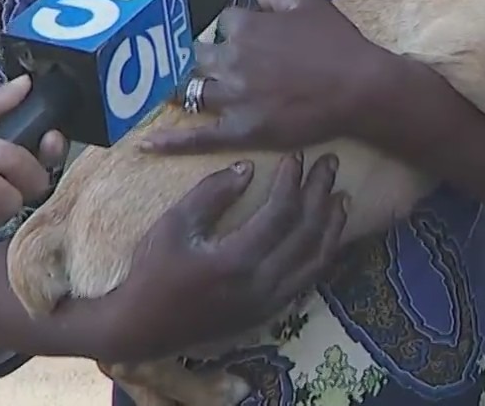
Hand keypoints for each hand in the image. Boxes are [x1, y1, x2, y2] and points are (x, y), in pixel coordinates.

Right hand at [93, 152, 348, 362]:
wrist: (143, 328)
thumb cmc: (153, 271)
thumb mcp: (174, 224)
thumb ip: (212, 193)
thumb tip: (248, 168)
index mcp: (236, 262)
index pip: (281, 213)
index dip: (292, 181)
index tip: (296, 157)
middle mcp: (262, 286)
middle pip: (307, 233)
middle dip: (321, 194)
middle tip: (330, 164)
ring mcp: (270, 303)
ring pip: (316, 260)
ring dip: (332, 225)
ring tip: (341, 196)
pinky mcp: (270, 313)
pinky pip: (309, 279)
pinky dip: (323, 253)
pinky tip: (328, 234)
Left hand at [142, 0, 396, 154]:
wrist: (360, 88)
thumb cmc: (340, 45)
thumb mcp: (312, 5)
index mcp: (246, 27)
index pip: (220, 23)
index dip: (227, 30)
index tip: (236, 38)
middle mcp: (232, 59)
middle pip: (196, 56)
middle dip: (195, 58)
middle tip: (194, 65)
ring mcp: (233, 96)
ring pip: (191, 91)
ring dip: (176, 90)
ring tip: (160, 93)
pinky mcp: (240, 130)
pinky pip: (198, 137)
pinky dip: (170, 141)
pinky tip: (145, 144)